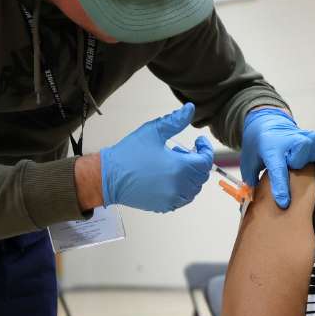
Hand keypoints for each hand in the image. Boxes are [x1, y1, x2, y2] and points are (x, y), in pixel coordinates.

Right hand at [100, 102, 214, 212]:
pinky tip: (170, 177)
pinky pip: (183, 198)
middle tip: (182, 151)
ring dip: (191, 175)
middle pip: (202, 175)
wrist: (109, 176)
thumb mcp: (153, 131)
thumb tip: (190, 109)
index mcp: (179, 168)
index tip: (199, 142)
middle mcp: (179, 186)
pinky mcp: (164, 206)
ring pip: (194, 188)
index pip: (206, 160)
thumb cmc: (129, 154)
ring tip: (174, 164)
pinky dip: (183, 188)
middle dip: (197, 161)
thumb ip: (175, 120)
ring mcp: (172, 199)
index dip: (206, 149)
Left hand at [240, 108, 314, 208]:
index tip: (284, 203)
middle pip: (301, 156)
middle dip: (298, 164)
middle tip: (292, 167)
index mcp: (271, 149)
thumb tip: (255, 199)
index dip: (281, 187)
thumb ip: (251, 180)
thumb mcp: (248, 162)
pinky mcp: (312, 135)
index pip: (277, 170)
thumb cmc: (258, 145)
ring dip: (312, 158)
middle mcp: (288, 141)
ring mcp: (302, 136)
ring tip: (305, 162)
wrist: (266, 121)